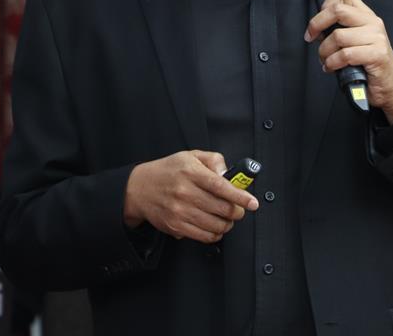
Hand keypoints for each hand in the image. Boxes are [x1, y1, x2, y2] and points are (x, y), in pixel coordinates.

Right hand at [123, 150, 258, 242]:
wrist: (140, 188)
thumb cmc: (168, 171)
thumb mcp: (190, 156)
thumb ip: (214, 160)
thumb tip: (229, 174)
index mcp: (190, 172)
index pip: (220, 186)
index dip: (240, 196)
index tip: (252, 202)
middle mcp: (184, 192)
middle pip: (221, 208)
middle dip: (237, 211)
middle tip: (239, 209)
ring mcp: (179, 211)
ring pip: (215, 225)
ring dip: (227, 224)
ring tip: (227, 218)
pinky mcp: (176, 226)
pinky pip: (204, 236)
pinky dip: (215, 234)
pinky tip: (215, 227)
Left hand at [305, 0, 392, 122]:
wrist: (389, 87)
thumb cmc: (367, 65)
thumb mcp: (354, 41)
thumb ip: (340, 29)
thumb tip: (316, 28)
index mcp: (366, 15)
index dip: (324, 5)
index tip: (316, 23)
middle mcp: (373, 22)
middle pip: (337, 11)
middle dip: (317, 25)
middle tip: (311, 38)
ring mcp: (377, 38)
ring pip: (338, 36)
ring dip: (324, 52)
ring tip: (326, 60)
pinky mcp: (377, 54)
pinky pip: (346, 54)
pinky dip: (333, 63)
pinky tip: (332, 68)